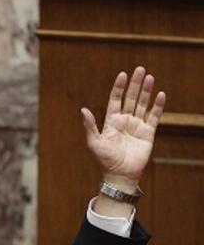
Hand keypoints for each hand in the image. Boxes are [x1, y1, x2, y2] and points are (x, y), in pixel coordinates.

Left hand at [81, 66, 165, 191]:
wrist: (120, 175)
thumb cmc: (105, 160)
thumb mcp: (94, 143)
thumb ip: (90, 126)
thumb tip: (83, 110)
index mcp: (111, 121)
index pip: (115, 100)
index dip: (119, 88)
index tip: (122, 74)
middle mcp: (124, 121)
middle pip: (131, 98)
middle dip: (135, 84)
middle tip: (139, 69)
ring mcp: (137, 125)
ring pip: (142, 104)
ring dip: (146, 91)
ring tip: (149, 77)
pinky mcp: (148, 132)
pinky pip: (154, 116)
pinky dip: (158, 106)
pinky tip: (160, 94)